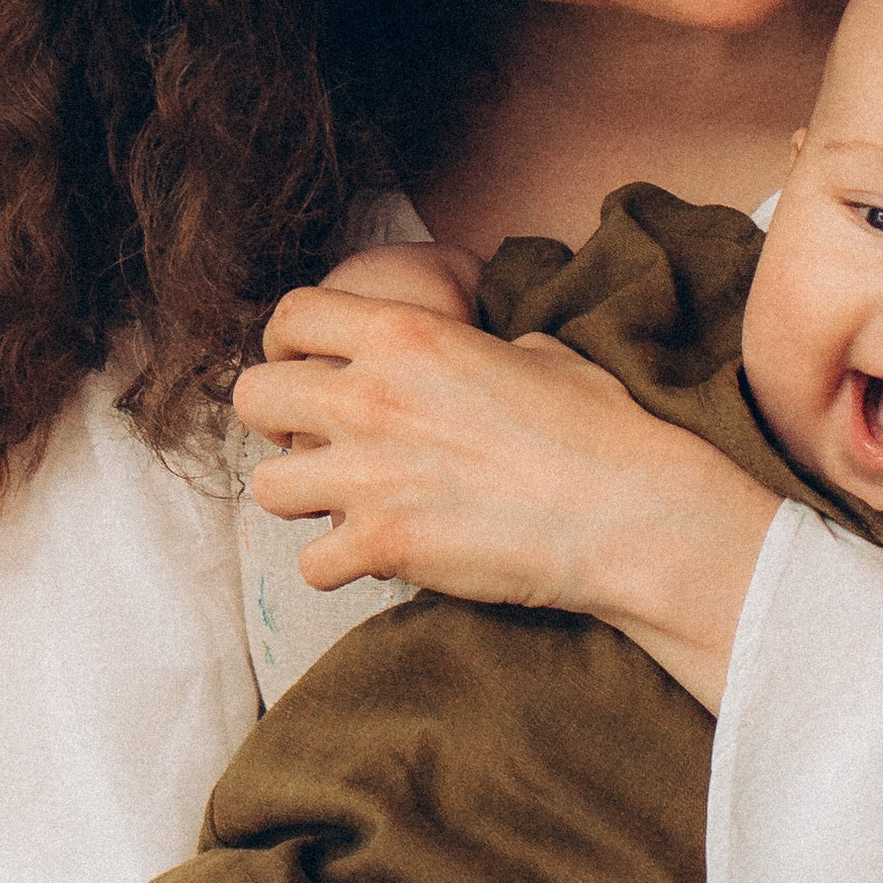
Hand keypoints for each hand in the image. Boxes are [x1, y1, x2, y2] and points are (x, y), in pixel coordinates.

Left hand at [232, 292, 774, 704]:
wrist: (629, 512)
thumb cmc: (601, 429)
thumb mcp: (540, 353)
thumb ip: (481, 350)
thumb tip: (487, 356)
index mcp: (408, 335)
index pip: (291, 315)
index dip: (288, 344)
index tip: (307, 368)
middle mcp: (372, 398)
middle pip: (253, 397)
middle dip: (276, 421)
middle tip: (317, 441)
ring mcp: (370, 474)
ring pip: (266, 487)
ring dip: (300, 498)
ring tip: (344, 505)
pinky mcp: (383, 544)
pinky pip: (310, 565)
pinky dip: (336, 567)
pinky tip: (374, 558)